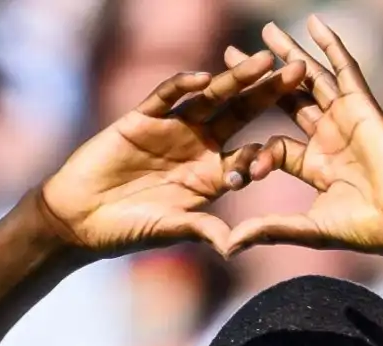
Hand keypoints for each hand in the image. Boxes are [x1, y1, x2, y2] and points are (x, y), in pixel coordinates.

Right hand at [40, 51, 305, 255]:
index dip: (273, 149)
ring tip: (262, 61)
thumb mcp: (172, 230)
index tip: (301, 140)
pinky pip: (166, 96)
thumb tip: (235, 248)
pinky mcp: (143, 118)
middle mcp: (198, 147)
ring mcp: (172, 129)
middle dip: (269, 94)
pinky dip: (182, 85)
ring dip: (235, 78)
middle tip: (300, 72)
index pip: (251, 156)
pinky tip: (203, 76)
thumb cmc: (127, 230)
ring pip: (210, 98)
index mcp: (213, 176)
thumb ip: (203, 230)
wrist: (80, 218)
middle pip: (241, 115)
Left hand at [225, 18, 382, 254]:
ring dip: (291, 54)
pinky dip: (331, 46)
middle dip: (260, 80)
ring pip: (312, 79)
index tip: (242, 173)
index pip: (275, 148)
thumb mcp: (311, 229)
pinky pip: (345, 70)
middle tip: (231, 55)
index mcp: (315, 167)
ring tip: (267, 30)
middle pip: (288, 101)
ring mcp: (346, 120)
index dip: (256, 158)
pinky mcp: (363, 107)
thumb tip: (228, 248)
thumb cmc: (368, 229)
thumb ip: (270, 231)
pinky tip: (314, 24)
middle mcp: (328, 138)